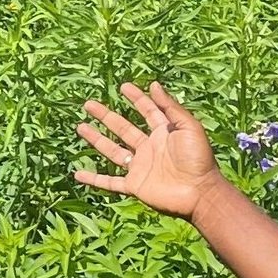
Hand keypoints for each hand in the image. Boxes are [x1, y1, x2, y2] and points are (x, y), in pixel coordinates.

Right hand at [72, 81, 224, 221]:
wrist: (200, 192)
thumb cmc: (198, 159)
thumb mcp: (188, 127)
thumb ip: (170, 107)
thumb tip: (154, 85)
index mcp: (164, 132)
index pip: (147, 111)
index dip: (136, 98)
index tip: (123, 86)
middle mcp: (149, 148)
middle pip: (122, 128)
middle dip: (105, 116)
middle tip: (89, 104)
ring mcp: (140, 167)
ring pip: (112, 150)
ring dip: (96, 139)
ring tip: (80, 127)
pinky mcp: (135, 186)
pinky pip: (110, 182)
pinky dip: (93, 179)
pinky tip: (78, 173)